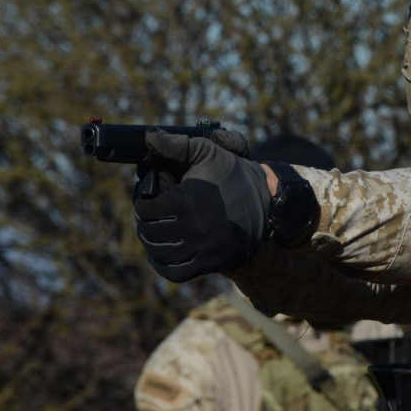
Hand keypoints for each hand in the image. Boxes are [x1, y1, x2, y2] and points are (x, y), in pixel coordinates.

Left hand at [133, 129, 270, 281]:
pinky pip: (174, 272)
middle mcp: (193, 227)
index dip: (143, 201)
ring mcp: (202, 248)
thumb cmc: (233, 175)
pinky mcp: (209, 264)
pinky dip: (162, 264)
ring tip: (156, 230)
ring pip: (158, 252)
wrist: (266, 203)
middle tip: (151, 214)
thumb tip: (148, 138)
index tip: (151, 197)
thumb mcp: (208, 152)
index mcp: (187, 200)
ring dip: (152, 241)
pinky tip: (162, 252)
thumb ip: (175, 145)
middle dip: (146, 221)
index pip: (144, 209)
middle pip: (149, 231)